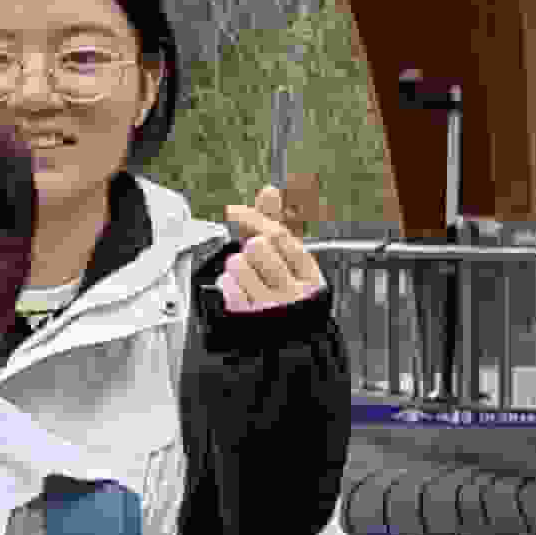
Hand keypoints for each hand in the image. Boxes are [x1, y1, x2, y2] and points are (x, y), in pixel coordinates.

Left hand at [218, 183, 323, 316]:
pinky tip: (238, 291)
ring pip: (239, 263)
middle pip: (258, 246)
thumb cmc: (284, 292)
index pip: (279, 234)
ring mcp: (272, 308)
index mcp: (309, 274)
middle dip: (248, 248)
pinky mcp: (249, 321)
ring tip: (246, 277)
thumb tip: (270, 190)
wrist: (285, 343)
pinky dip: (226, 285)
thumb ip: (277, 224)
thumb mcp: (287, 259)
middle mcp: (294, 292)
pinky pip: (226, 286)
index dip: (253, 218)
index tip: (234, 212)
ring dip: (235, 267)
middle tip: (253, 260)